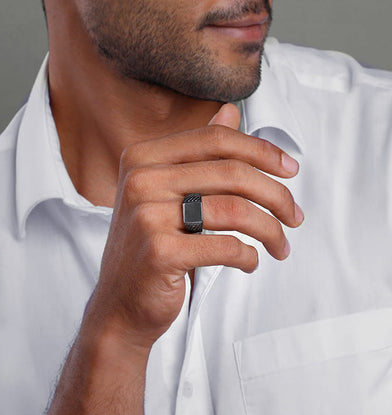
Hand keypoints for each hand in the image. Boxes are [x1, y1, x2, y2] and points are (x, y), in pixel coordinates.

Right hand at [48, 103, 302, 414]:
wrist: (119, 303)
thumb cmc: (151, 247)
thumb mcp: (169, 193)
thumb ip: (199, 152)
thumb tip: (231, 111)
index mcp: (143, 157)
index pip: (215, 139)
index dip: (261, 151)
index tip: (290, 169)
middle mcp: (141, 180)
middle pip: (230, 172)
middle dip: (276, 195)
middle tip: (296, 216)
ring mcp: (147, 215)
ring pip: (234, 210)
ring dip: (269, 230)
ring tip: (280, 245)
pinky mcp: (158, 252)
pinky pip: (224, 247)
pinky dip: (248, 256)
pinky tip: (250, 262)